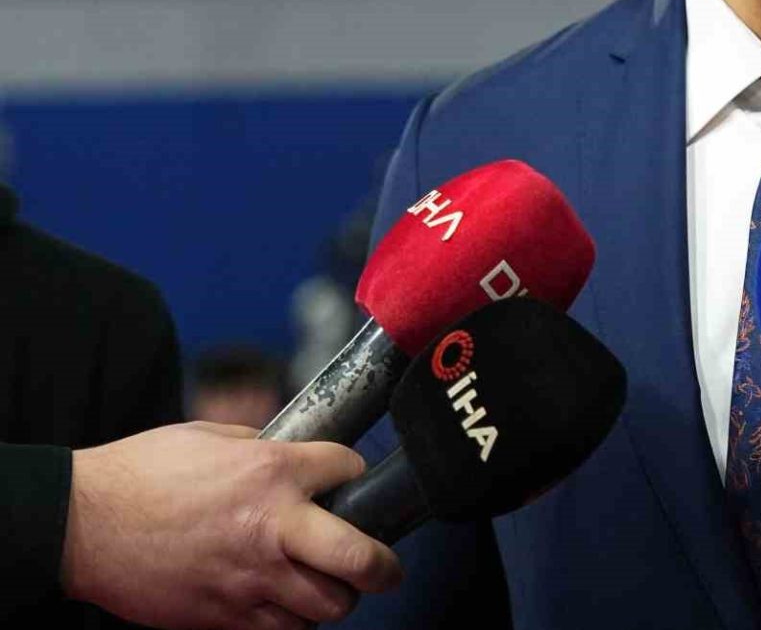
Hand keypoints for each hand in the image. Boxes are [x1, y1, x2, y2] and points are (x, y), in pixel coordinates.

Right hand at [61, 421, 402, 629]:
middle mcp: (273, 526)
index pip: (349, 471)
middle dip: (383, 566)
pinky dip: (294, 621)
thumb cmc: (142, 473)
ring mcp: (250, 578)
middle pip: (359, 558)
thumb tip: (291, 453)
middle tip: (386, 568)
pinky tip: (290, 606)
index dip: (355, 473)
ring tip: (335, 588)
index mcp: (273, 471)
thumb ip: (262, 448)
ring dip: (337, 597)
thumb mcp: (213, 438)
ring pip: (325, 606)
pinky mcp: (223, 616)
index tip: (352, 480)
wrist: (84, 524)